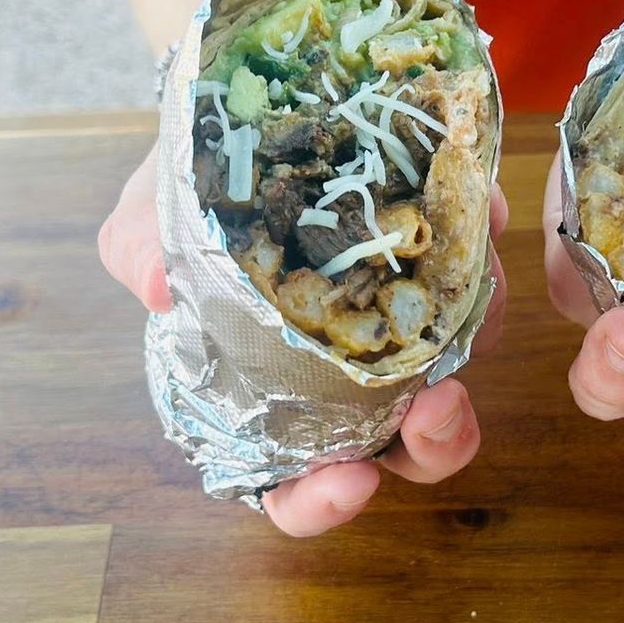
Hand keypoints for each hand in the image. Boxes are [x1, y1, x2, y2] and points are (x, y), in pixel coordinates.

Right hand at [101, 154, 505, 534]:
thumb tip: (157, 285)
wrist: (237, 120)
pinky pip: (477, 272)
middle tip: (441, 406)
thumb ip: (139, 251)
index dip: (321, 502)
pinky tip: (480, 213)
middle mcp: (345, 375)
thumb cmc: (187, 197)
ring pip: (458, 364)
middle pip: (401, 448)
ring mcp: (399, 322)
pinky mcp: (440, 260)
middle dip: (435, 442)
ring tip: (474, 291)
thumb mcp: (147, 220)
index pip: (294, 487)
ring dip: (477, 339)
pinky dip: (484, 251)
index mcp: (269, 399)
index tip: (351, 482)